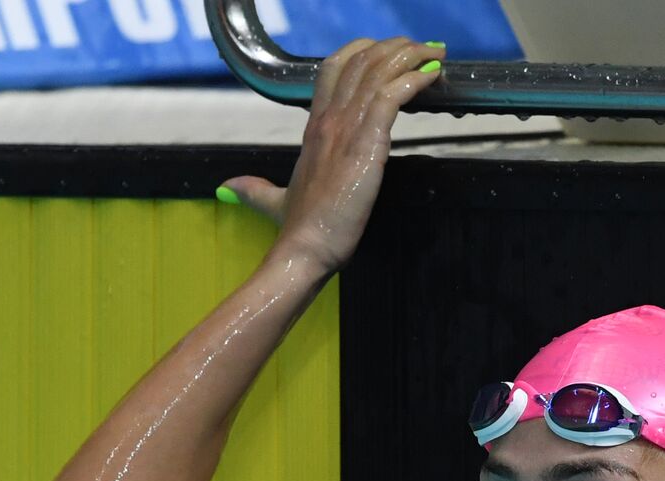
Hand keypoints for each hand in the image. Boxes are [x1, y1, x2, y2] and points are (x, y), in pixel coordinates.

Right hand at [218, 38, 444, 273]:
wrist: (304, 248)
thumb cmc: (297, 229)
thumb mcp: (274, 201)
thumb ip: (255, 190)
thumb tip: (229, 187)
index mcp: (314, 127)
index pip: (334, 69)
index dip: (362, 51)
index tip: (388, 51)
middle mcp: (329, 120)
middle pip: (361, 61)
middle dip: (394, 48)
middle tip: (421, 47)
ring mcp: (346, 129)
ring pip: (377, 72)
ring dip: (409, 56)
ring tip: (434, 52)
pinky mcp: (366, 144)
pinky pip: (391, 97)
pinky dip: (414, 80)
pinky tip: (431, 74)